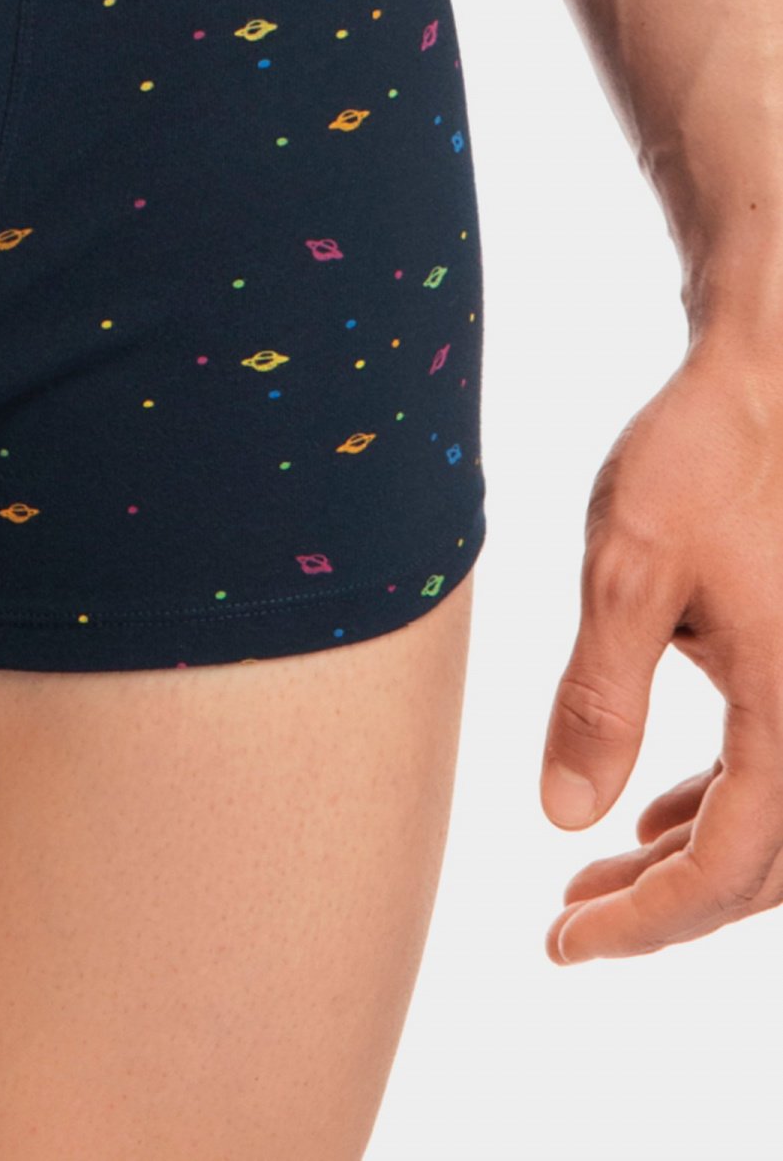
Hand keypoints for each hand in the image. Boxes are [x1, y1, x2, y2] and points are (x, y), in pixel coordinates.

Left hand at [543, 342, 782, 958]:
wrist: (767, 382)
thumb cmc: (702, 460)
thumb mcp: (629, 569)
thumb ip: (600, 698)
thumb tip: (565, 817)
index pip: (729, 868)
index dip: (647, 922)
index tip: (565, 943)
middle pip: (761, 869)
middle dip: (665, 908)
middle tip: (568, 927)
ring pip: (773, 829)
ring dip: (687, 863)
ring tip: (590, 886)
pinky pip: (777, 775)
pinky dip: (717, 810)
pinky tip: (648, 820)